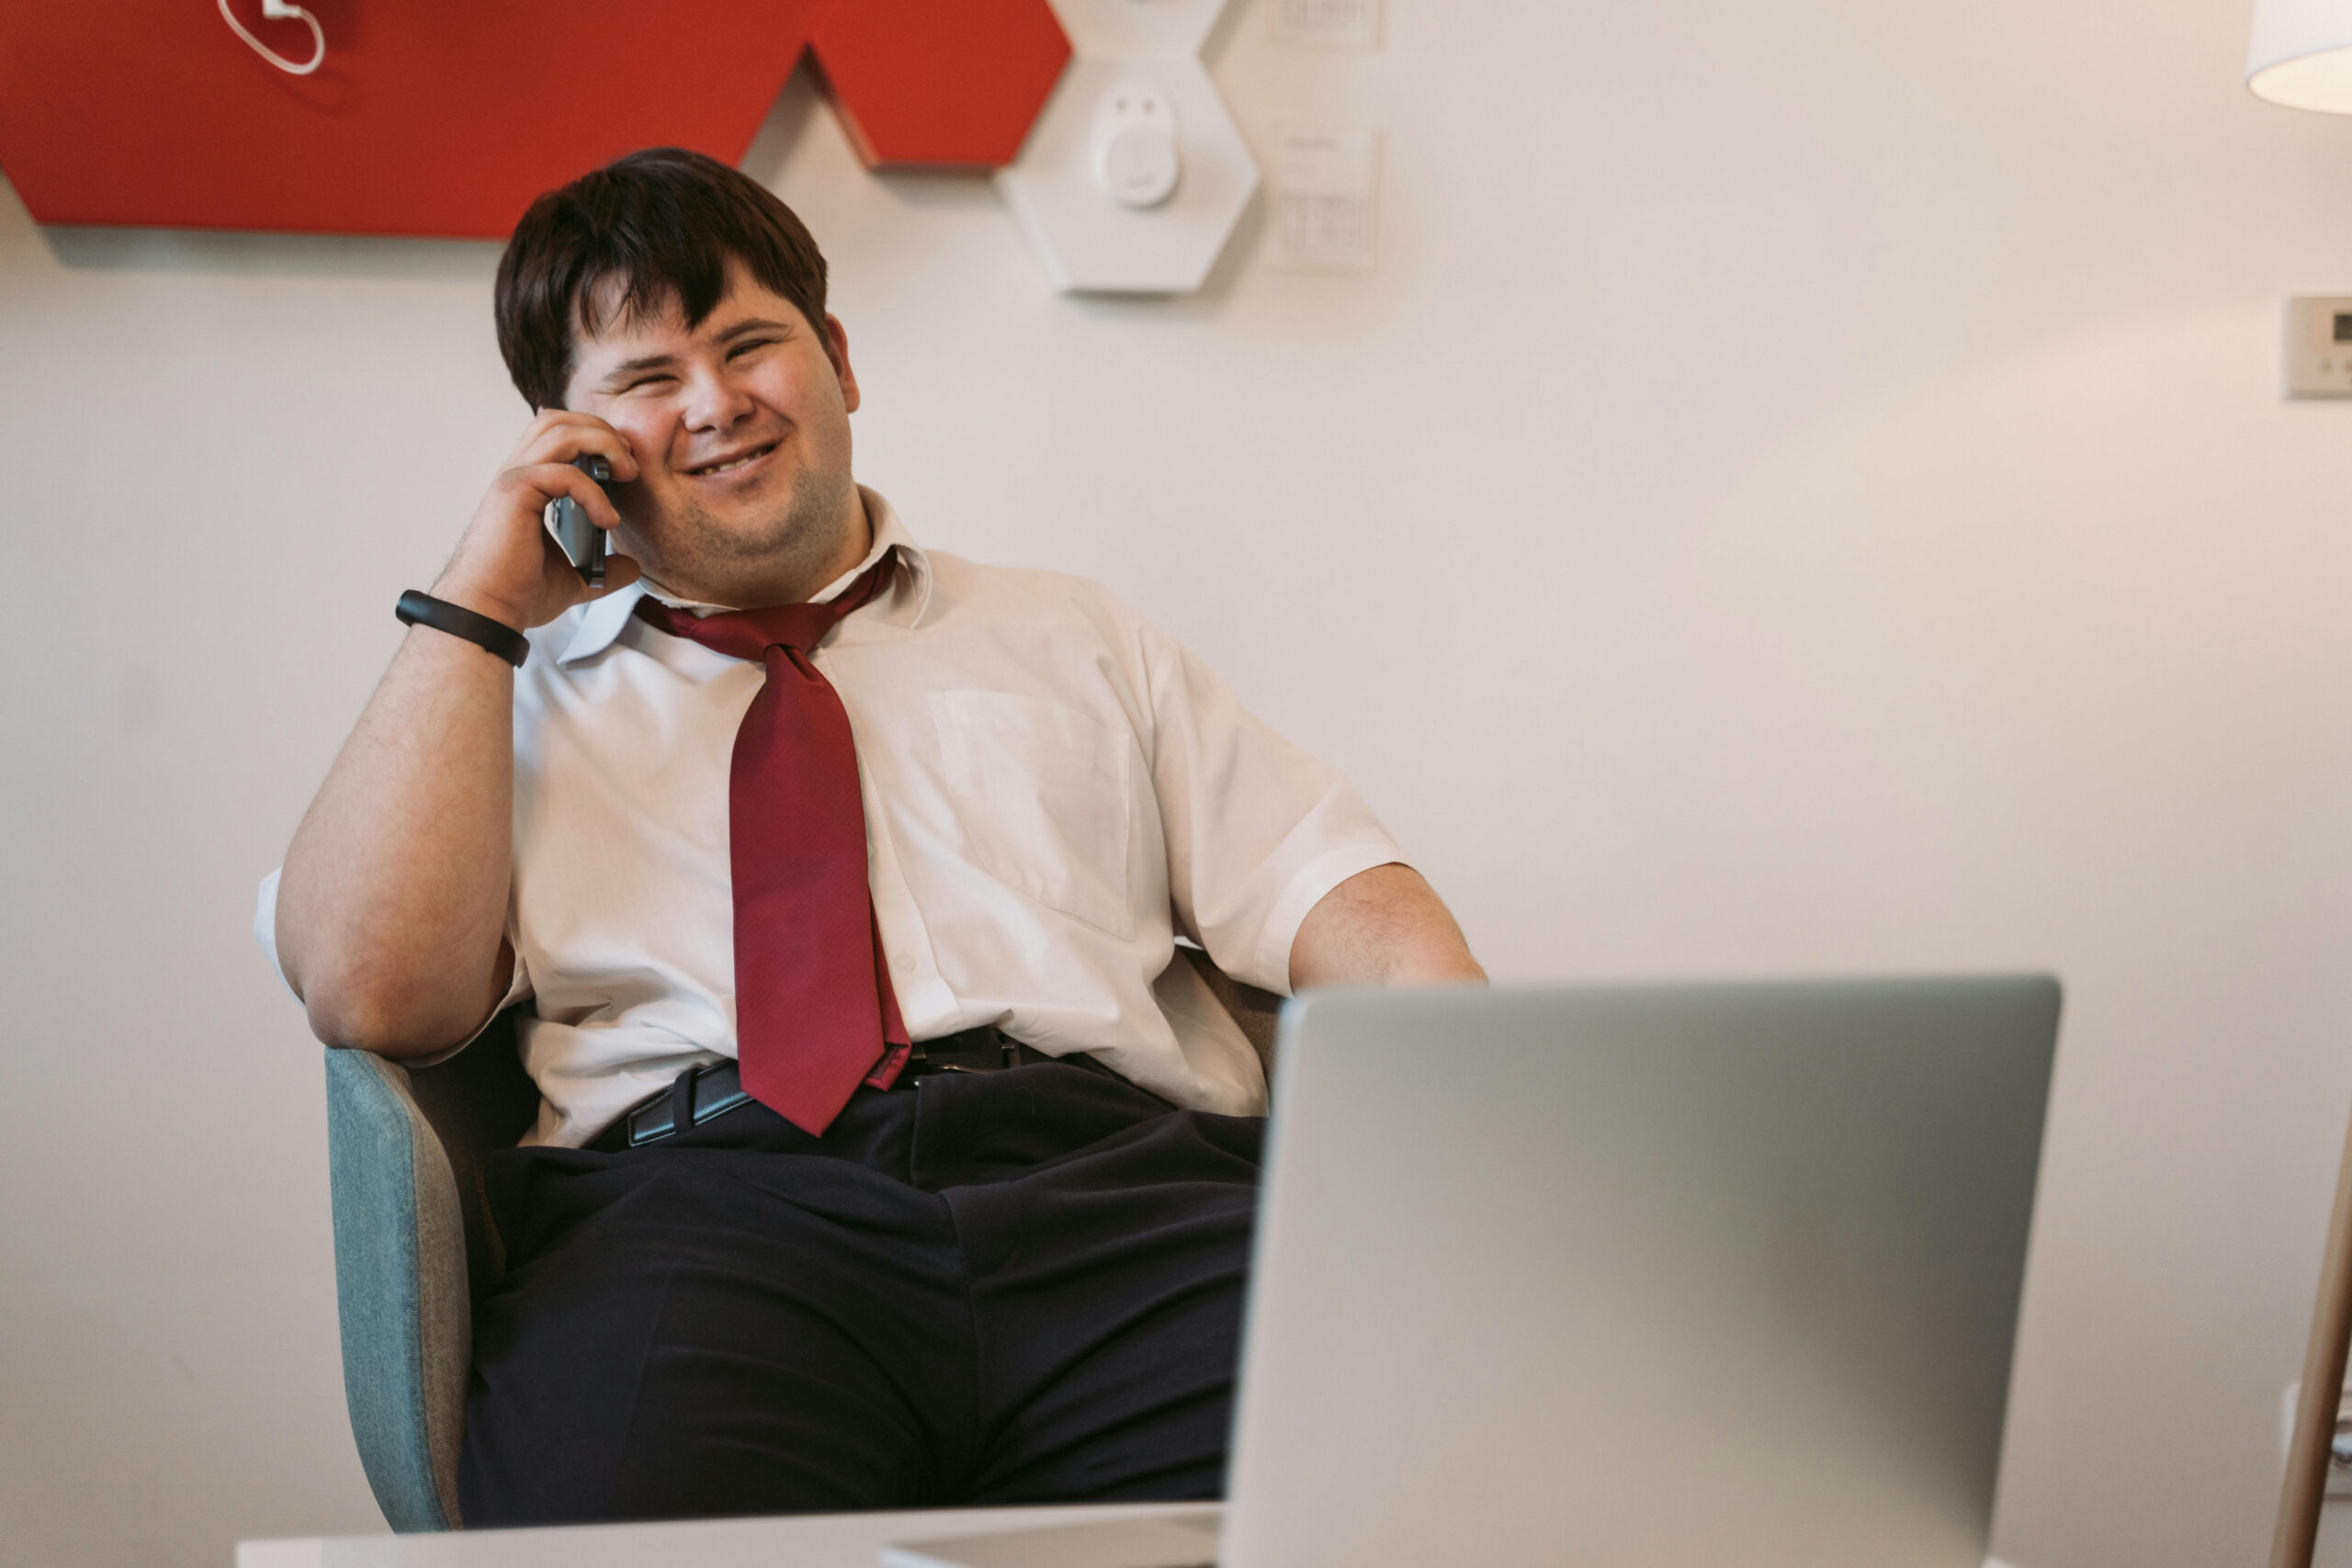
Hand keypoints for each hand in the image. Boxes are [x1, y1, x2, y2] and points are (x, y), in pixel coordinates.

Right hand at [429, 411, 644, 630]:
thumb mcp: (574, 579)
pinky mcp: (514, 493)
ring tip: (627, 474)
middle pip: (558, 419)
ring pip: (559, 430)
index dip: (595, 437)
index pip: (558, 435)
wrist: (489, 614)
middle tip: (630, 464)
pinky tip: (608, 520)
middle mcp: (517, 474)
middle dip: (602, 430)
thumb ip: (603, 570)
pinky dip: (594, 492)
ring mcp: (513, 480)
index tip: (626, 467)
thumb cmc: (517, 596)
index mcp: (528, 485)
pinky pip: (564, 473)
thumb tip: (632, 567)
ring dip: (602, 444)